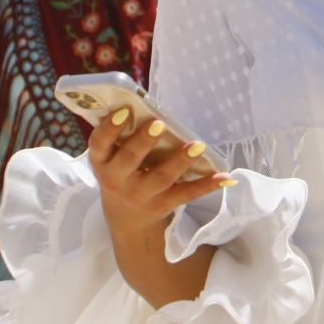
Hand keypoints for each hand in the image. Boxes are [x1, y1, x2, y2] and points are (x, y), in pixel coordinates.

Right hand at [89, 109, 233, 241]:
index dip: (109, 128)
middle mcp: (117, 181)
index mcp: (102, 163)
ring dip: (180, 161)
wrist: (126, 219)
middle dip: (144, 142)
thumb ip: (122, 137)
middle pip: (129, 160)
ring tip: (197, 145)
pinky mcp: (162, 205)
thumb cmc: (122, 174)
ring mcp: (140, 195)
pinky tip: (224, 176)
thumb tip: (145, 105)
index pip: (99, 144)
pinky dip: (207, 185)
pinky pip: (186, 194)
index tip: (124, 111)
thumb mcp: (112, 159)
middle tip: (159, 123)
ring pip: (161, 177)